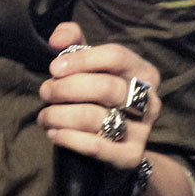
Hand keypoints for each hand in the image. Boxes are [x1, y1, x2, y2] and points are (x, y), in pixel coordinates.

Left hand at [37, 21, 160, 170]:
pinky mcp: (131, 156)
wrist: (115, 146)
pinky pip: (96, 146)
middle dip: (67, 88)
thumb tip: (57, 38)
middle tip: (45, 92)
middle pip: (106, 87)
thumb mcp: (90, 65)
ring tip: (44, 116)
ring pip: (96, 117)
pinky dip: (68, 138)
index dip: (82, 60)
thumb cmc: (99, 96)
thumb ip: (73, 43)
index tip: (54, 68)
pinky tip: (53, 133)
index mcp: (144, 72)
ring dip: (60, 115)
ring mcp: (143, 131)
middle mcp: (150, 101)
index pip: (116, 56)